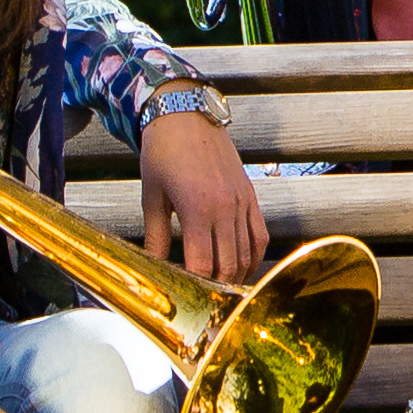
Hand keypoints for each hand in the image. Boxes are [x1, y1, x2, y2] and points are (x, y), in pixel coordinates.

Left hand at [134, 108, 268, 278]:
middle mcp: (225, 207)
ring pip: (247, 255)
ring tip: (220, 289)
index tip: (185, 295)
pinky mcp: (250, 195)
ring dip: (235, 277)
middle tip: (202, 298)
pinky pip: (259, 236)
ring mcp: (241, 202)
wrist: (186, 113)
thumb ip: (156, 236)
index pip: (203, 264)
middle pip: (228, 266)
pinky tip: (242, 267)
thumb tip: (153, 267)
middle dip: (216, 288)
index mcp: (197, 208)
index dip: (195, 286)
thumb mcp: (152, 195)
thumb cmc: (163, 150)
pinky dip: (253, 257)